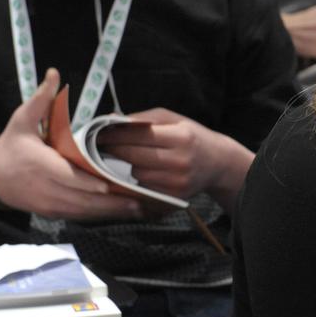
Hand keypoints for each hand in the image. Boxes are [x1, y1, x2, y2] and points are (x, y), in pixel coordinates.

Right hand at [0, 68, 140, 219]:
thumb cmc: (10, 146)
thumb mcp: (22, 120)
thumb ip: (42, 99)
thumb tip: (54, 73)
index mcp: (42, 164)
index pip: (69, 177)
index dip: (90, 183)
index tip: (113, 184)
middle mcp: (47, 188)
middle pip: (82, 199)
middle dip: (111, 201)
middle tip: (139, 199)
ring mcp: (50, 204)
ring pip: (83, 211)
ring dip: (109, 211)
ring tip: (136, 208)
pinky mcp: (52, 213)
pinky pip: (78, 216)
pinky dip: (98, 215)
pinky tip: (118, 212)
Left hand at [94, 108, 246, 201]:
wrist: (219, 163)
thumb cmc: (192, 137)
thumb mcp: (173, 119)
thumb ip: (143, 118)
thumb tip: (111, 120)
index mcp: (182, 137)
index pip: (138, 135)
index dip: (113, 135)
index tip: (97, 133)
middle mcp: (181, 161)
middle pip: (133, 157)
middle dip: (113, 150)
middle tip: (99, 146)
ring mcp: (177, 183)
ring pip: (135, 175)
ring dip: (125, 167)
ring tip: (122, 158)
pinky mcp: (174, 198)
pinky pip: (144, 189)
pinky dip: (136, 180)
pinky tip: (137, 172)